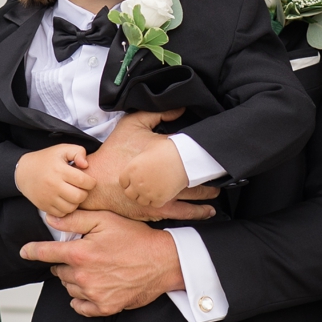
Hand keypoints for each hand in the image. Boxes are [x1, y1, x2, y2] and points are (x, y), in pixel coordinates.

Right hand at [15, 144, 94, 216]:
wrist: (24, 172)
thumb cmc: (47, 160)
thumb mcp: (62, 149)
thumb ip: (78, 152)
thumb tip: (86, 164)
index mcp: (59, 170)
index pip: (83, 181)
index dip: (91, 182)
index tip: (89, 180)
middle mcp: (53, 185)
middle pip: (79, 196)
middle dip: (85, 193)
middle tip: (82, 188)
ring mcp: (48, 197)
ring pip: (71, 207)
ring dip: (76, 202)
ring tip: (73, 193)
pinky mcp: (44, 206)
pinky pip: (62, 213)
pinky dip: (66, 208)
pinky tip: (65, 200)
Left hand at [20, 209, 184, 315]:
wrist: (163, 262)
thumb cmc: (136, 238)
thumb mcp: (106, 220)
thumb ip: (75, 220)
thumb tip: (50, 219)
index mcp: (80, 253)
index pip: (44, 253)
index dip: (32, 251)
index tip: (24, 251)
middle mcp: (83, 276)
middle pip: (58, 271)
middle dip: (65, 262)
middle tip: (85, 254)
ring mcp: (93, 294)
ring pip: (69, 287)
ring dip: (74, 279)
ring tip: (94, 268)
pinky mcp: (104, 307)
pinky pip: (80, 306)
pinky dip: (81, 298)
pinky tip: (92, 287)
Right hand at [80, 111, 216, 220]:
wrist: (96, 181)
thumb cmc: (115, 152)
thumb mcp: (132, 124)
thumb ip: (156, 114)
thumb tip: (181, 108)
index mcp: (165, 154)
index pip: (194, 152)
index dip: (206, 151)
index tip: (216, 150)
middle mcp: (168, 177)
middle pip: (199, 175)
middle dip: (213, 174)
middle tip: (225, 172)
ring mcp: (164, 196)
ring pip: (195, 196)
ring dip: (210, 194)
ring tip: (218, 191)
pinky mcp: (158, 209)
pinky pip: (183, 213)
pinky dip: (198, 212)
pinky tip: (208, 212)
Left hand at [119, 137, 188, 207]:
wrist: (183, 157)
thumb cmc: (167, 149)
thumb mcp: (148, 148)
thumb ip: (141, 158)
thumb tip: (142, 158)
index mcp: (131, 169)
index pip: (122, 182)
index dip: (129, 181)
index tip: (134, 180)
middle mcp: (136, 183)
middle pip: (129, 194)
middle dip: (135, 191)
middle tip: (143, 186)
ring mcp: (147, 192)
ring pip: (141, 201)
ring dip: (146, 197)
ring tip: (153, 190)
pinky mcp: (160, 199)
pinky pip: (154, 204)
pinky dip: (157, 200)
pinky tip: (162, 192)